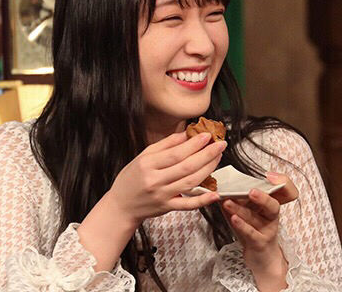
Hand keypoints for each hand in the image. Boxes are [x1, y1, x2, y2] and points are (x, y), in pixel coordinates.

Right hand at [107, 131, 224, 226]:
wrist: (121, 205)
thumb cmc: (131, 179)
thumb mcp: (143, 157)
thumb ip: (164, 145)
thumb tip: (185, 134)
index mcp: (147, 164)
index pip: (175, 153)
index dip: (193, 144)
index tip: (206, 135)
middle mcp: (155, 180)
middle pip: (186, 167)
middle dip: (206, 154)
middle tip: (220, 144)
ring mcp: (162, 195)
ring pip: (190, 182)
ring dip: (208, 169)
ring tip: (218, 157)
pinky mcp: (167, 208)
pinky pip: (188, 204)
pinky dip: (203, 200)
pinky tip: (215, 193)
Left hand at [221, 172, 297, 290]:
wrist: (259, 255)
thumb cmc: (253, 228)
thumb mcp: (249, 209)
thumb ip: (239, 197)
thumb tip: (222, 183)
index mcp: (271, 203)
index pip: (287, 191)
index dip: (283, 182)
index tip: (268, 175)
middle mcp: (272, 216)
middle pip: (274, 205)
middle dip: (262, 197)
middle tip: (251, 191)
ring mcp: (267, 230)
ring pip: (255, 218)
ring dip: (240, 209)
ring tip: (227, 202)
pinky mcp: (260, 242)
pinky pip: (251, 234)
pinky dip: (242, 226)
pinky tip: (233, 219)